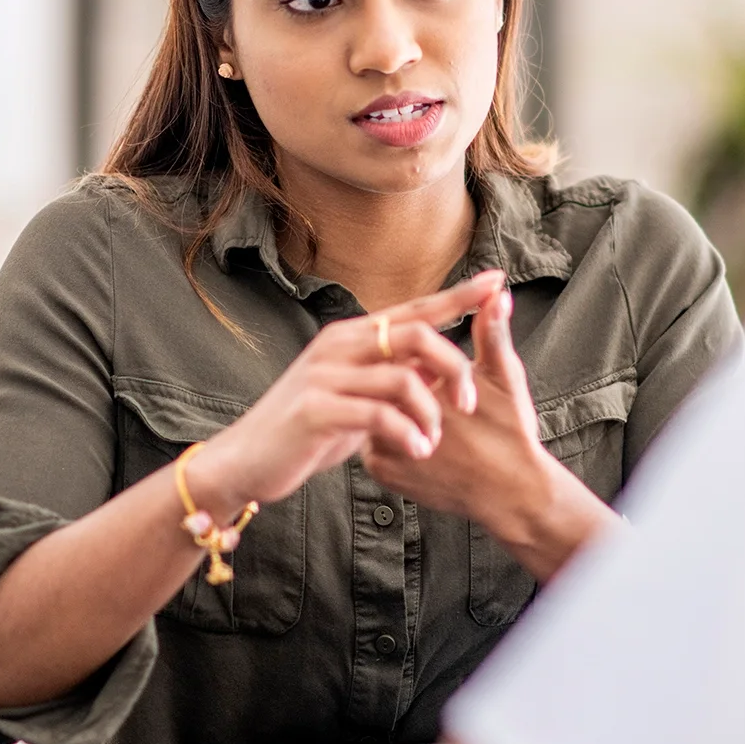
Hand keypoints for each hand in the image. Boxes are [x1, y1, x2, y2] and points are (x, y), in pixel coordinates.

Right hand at [189, 272, 503, 513]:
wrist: (245, 460)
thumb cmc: (307, 430)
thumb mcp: (355, 397)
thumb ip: (391, 379)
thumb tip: (438, 370)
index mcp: (352, 337)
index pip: (414, 308)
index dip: (458, 296)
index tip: (498, 282)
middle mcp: (338, 345)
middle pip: (416, 334)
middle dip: (454, 367)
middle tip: (471, 405)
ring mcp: (325, 375)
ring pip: (403, 378)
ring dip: (431, 413)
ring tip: (434, 442)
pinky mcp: (316, 410)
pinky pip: (379, 416)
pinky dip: (408, 435)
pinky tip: (416, 452)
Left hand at [361, 282, 615, 579]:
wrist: (513, 495)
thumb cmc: (512, 432)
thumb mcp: (504, 377)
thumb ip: (491, 333)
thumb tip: (495, 293)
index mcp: (416, 384)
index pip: (397, 355)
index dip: (419, 359)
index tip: (447, 380)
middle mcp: (389, 414)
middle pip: (382, 384)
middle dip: (406, 386)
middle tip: (445, 405)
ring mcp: (380, 445)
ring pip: (376, 414)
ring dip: (397, 411)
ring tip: (439, 426)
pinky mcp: (381, 472)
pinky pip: (375, 446)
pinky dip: (395, 441)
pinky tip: (426, 447)